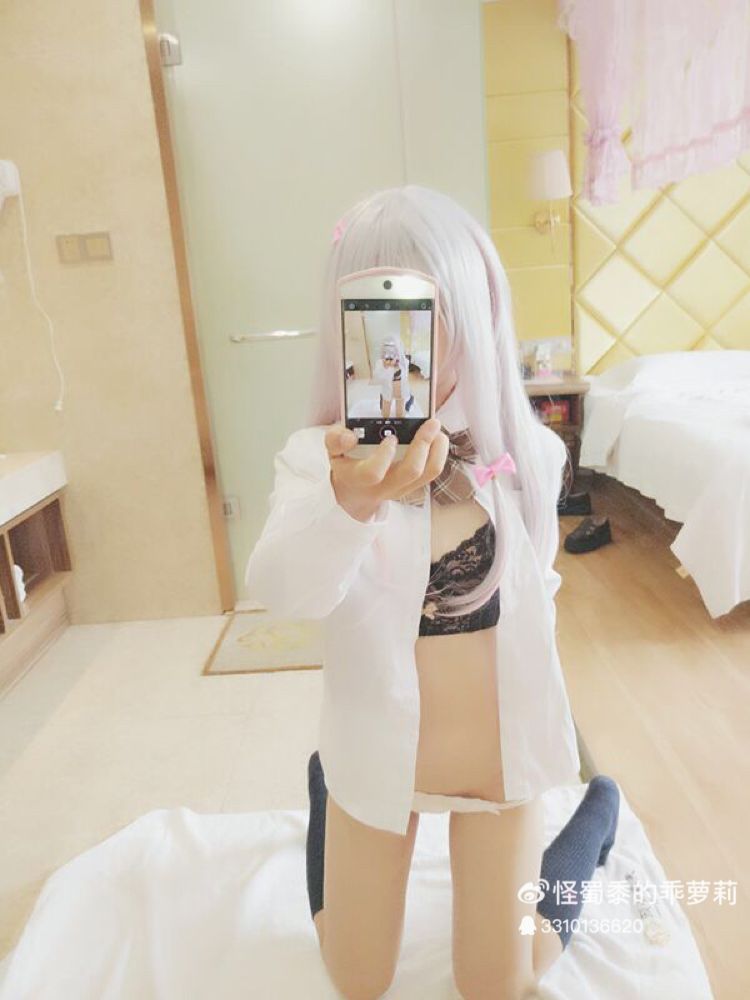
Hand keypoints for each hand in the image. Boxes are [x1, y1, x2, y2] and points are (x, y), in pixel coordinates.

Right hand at [324, 418, 448, 521]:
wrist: (356, 490)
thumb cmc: (347, 464)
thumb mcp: (333, 451)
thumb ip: (335, 440)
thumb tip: (350, 437)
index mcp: (359, 478)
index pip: (373, 473)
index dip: (384, 456)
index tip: (390, 437)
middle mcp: (384, 486)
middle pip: (410, 472)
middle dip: (422, 445)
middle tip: (430, 424)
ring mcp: (402, 487)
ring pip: (427, 474)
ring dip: (437, 450)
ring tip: (437, 430)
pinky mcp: (414, 484)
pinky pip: (432, 471)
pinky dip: (439, 452)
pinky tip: (437, 437)